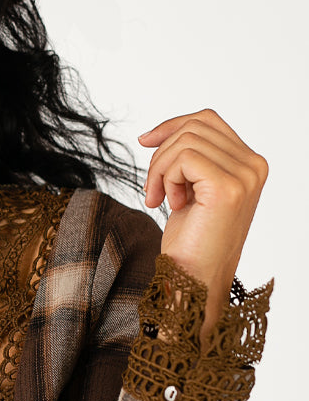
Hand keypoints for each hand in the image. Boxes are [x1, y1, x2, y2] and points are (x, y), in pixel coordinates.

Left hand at [139, 109, 267, 337]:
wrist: (194, 280)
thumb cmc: (190, 242)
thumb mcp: (189, 189)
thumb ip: (189, 159)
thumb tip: (155, 134)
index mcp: (250, 164)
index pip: (208, 120)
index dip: (172, 125)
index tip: (145, 142)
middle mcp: (254, 167)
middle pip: (194, 126)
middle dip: (162, 154)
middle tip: (153, 191)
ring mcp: (245, 176)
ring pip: (186, 140)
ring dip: (161, 169)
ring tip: (161, 199)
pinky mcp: (227, 188)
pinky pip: (184, 157)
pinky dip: (166, 178)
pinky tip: (169, 204)